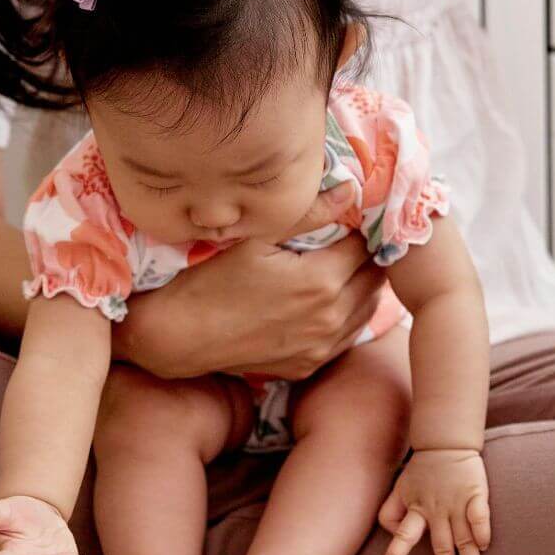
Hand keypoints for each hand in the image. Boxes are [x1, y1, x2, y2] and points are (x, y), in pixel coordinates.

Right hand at [115, 181, 385, 379]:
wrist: (180, 336)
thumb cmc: (211, 280)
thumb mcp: (256, 238)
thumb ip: (309, 213)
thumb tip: (350, 189)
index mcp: (321, 281)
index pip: (366, 245)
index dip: (362, 226)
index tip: (353, 216)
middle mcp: (330, 318)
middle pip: (374, 277)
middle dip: (368, 254)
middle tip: (353, 237)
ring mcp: (321, 346)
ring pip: (367, 308)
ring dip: (363, 284)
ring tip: (344, 264)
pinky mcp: (309, 364)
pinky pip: (347, 336)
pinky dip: (348, 314)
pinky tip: (330, 298)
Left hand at [377, 450, 490, 554]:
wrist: (445, 443)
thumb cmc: (422, 469)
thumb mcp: (399, 489)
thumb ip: (391, 512)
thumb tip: (392, 534)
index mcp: (416, 510)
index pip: (402, 536)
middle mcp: (437, 511)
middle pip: (442, 548)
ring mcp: (457, 504)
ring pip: (464, 539)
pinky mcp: (475, 494)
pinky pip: (479, 516)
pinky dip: (482, 532)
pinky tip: (485, 547)